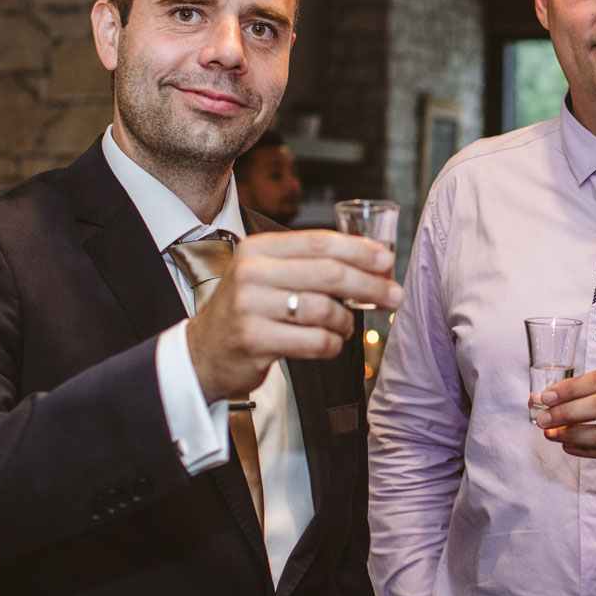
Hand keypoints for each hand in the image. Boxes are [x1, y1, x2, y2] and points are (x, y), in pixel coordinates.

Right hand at [185, 230, 402, 401]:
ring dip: (346, 322)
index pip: (319, 242)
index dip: (359, 250)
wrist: (201, 353)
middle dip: (369, 286)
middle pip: (328, 273)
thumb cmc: (247, 312)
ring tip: (345, 327)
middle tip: (394, 297)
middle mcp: (251, 272)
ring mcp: (249, 306)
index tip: (388, 261)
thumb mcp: (268, 276)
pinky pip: (313, 340)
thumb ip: (309, 265)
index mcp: (258, 249)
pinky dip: (331, 345)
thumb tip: (374, 264)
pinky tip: (329, 344)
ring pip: (324, 309)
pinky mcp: (254, 339)